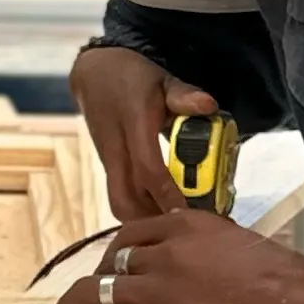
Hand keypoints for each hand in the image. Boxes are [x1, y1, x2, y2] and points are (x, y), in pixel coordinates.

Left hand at [44, 207, 303, 303]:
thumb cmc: (281, 282)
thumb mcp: (236, 244)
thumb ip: (205, 249)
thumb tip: (194, 265)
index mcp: (184, 226)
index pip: (130, 233)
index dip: (113, 255)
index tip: (110, 267)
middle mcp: (163, 253)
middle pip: (110, 264)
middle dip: (94, 282)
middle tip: (88, 298)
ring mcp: (156, 290)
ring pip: (96, 294)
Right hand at [69, 41, 219, 224]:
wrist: (94, 74)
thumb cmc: (133, 78)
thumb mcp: (161, 80)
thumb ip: (184, 95)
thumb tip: (208, 105)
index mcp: (132, 125)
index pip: (148, 169)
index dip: (166, 195)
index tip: (187, 214)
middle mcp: (116, 149)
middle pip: (124, 199)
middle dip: (151, 220)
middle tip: (183, 228)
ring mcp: (108, 160)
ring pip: (118, 202)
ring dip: (143, 218)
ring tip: (173, 224)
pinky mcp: (107, 166)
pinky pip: (119, 195)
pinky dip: (138, 209)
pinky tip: (160, 210)